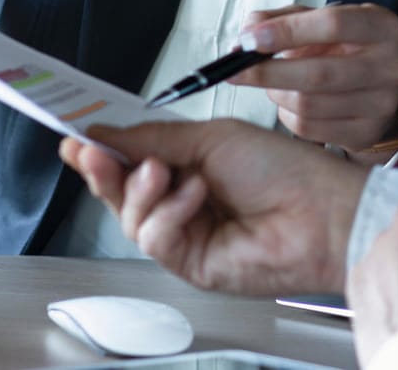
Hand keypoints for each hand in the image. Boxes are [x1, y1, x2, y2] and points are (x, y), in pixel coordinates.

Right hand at [59, 119, 368, 294]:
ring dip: (140, 190)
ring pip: (131, 218)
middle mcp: (184, 201)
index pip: (133, 160)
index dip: (102, 150)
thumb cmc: (283, 170)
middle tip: (88, 151)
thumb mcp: (211, 137)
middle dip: (103, 170)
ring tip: (163, 171)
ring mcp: (187, 234)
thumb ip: (154, 137)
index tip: (75, 135)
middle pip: (123, 193)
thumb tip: (105, 133)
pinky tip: (194, 196)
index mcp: (190, 165)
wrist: (321, 212)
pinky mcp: (191, 263)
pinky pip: (155, 238)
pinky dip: (168, 213)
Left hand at [229, 3, 397, 155]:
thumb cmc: (344, 49)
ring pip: (309, 104)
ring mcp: (381, 104)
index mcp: (382, 26)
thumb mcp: (320, 22)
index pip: (333, 24)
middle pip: (319, 73)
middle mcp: (390, 66)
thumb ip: (282, 18)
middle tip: (237, 70)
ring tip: (272, 84)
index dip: (287, 31)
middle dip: (268, 72)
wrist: (377, 89)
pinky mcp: (366, 133)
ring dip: (276, 94)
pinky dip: (286, 115)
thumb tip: (249, 30)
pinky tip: (289, 103)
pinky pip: (309, 128)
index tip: (251, 39)